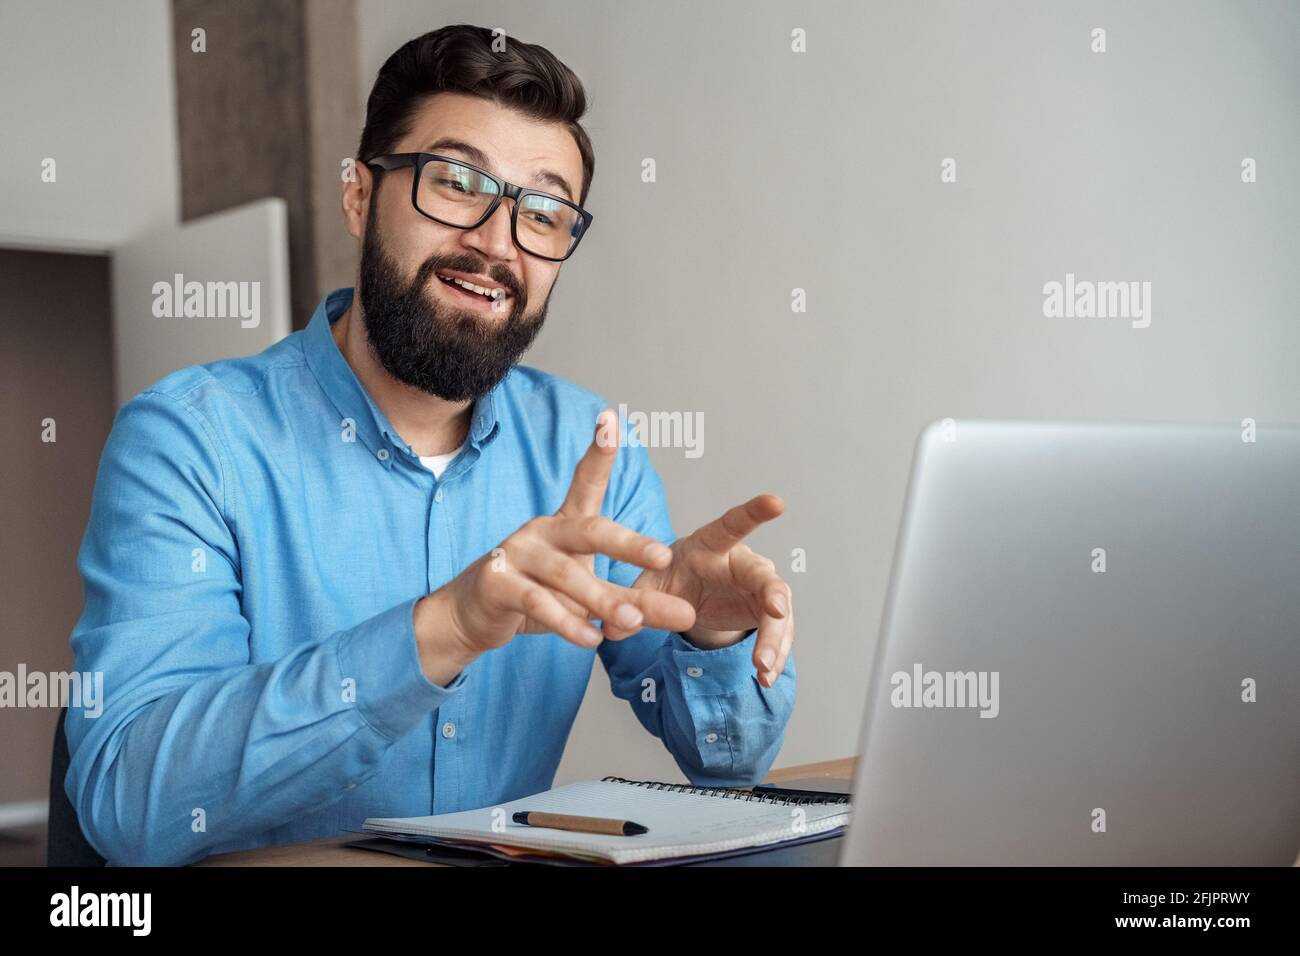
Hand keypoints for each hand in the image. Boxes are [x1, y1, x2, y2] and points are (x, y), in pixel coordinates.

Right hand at [414, 410, 696, 681]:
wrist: (474, 615)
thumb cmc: (539, 595)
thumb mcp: (592, 599)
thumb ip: (638, 604)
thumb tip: (687, 617)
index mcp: (566, 523)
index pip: (585, 481)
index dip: (599, 451)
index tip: (611, 417)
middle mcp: (542, 529)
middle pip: (589, 530)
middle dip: (628, 543)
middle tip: (663, 556)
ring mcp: (516, 552)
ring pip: (565, 574)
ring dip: (601, 598)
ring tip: (633, 621)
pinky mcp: (495, 581)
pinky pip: (536, 602)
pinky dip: (566, 622)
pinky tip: (590, 639)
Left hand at [610, 495, 792, 687]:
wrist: (689, 592)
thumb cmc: (672, 574)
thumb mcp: (650, 583)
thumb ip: (635, 600)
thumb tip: (611, 629)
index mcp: (712, 544)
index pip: (733, 524)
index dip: (754, 512)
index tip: (776, 502)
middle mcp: (743, 563)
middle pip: (765, 576)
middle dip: (773, 595)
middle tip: (775, 612)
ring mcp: (760, 589)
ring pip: (777, 613)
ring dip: (773, 641)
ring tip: (762, 670)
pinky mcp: (766, 613)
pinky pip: (777, 634)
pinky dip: (774, 656)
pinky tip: (765, 678)